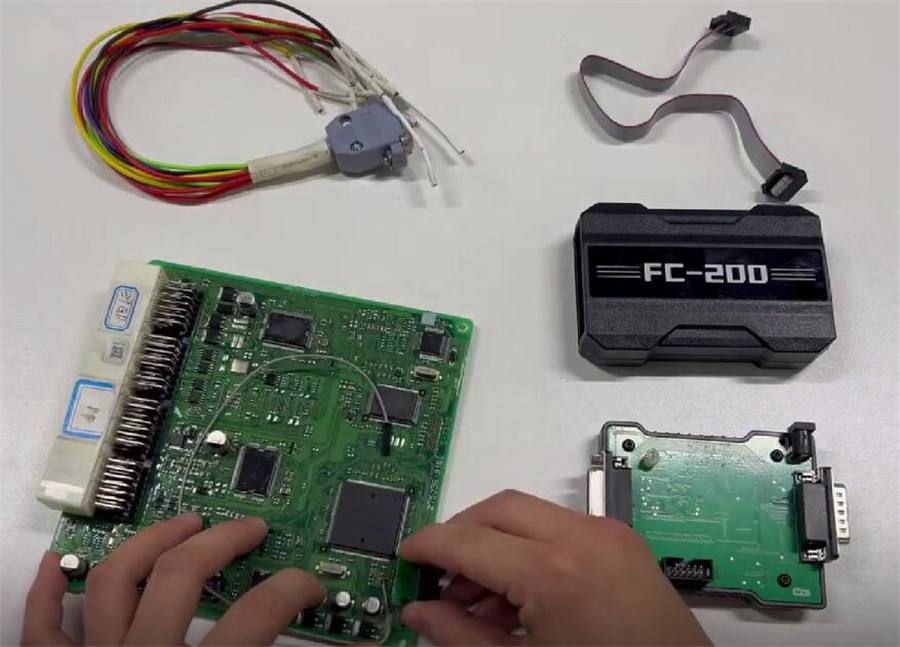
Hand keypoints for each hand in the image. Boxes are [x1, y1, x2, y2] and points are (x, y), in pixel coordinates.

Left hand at [22, 514, 325, 645]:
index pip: (258, 614)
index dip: (292, 590)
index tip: (307, 585)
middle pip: (182, 576)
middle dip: (221, 541)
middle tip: (247, 528)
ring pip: (114, 582)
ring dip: (149, 543)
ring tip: (181, 523)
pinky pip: (42, 629)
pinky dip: (47, 595)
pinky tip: (57, 566)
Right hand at [400, 490, 710, 645]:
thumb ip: (462, 637)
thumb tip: (424, 613)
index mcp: (554, 572)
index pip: (469, 540)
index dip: (429, 545)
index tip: (409, 554)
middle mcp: (585, 539)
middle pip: (500, 508)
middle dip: (462, 533)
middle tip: (438, 573)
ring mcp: (611, 538)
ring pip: (532, 514)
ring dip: (496, 542)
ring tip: (477, 598)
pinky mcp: (628, 547)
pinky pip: (564, 529)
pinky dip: (531, 548)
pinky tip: (519, 595)